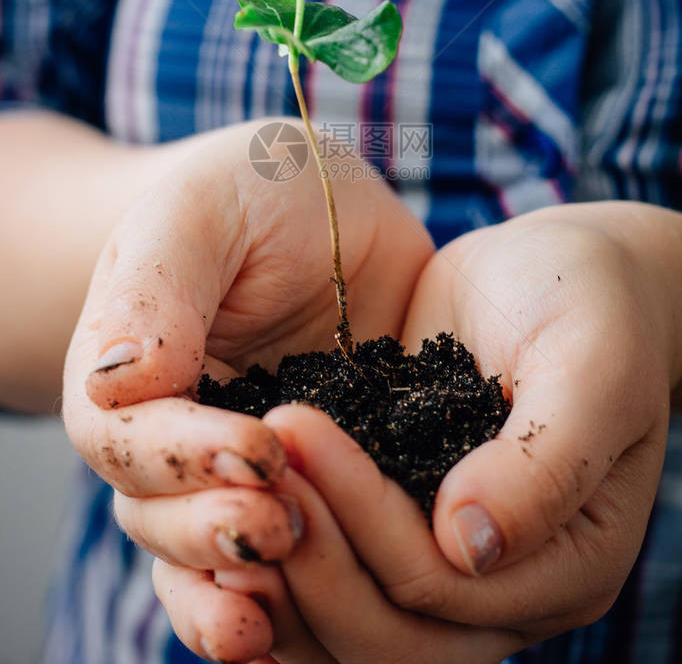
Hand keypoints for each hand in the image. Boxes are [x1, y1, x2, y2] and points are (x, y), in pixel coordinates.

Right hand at [63, 118, 432, 661]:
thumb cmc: (245, 190)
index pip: (125, 437)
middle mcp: (171, 433)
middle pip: (158, 515)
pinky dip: (287, 604)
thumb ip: (155, 287)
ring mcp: (233, 467)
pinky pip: (282, 562)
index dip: (179, 456)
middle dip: (211, 531)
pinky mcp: (310, 482)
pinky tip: (306, 630)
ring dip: (237, 591)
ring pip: (207, 559)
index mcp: (130, 369)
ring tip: (278, 615)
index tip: (257, 447)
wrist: (312, 206)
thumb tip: (113, 379)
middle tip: (280, 524)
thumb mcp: (202, 211)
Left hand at [182, 200, 680, 660]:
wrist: (563, 275)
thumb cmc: (594, 308)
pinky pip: (332, 567)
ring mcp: (445, 561)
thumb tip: (467, 545)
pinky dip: (278, 551)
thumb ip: (546, 463)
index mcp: (567, 565)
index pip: (443, 586)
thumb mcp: (592, 367)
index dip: (365, 522)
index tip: (301, 429)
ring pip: (345, 621)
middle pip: (384, 630)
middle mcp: (502, 586)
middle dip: (309, 552)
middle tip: (255, 459)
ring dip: (280, 565)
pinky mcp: (397, 518)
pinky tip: (226, 499)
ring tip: (223, 485)